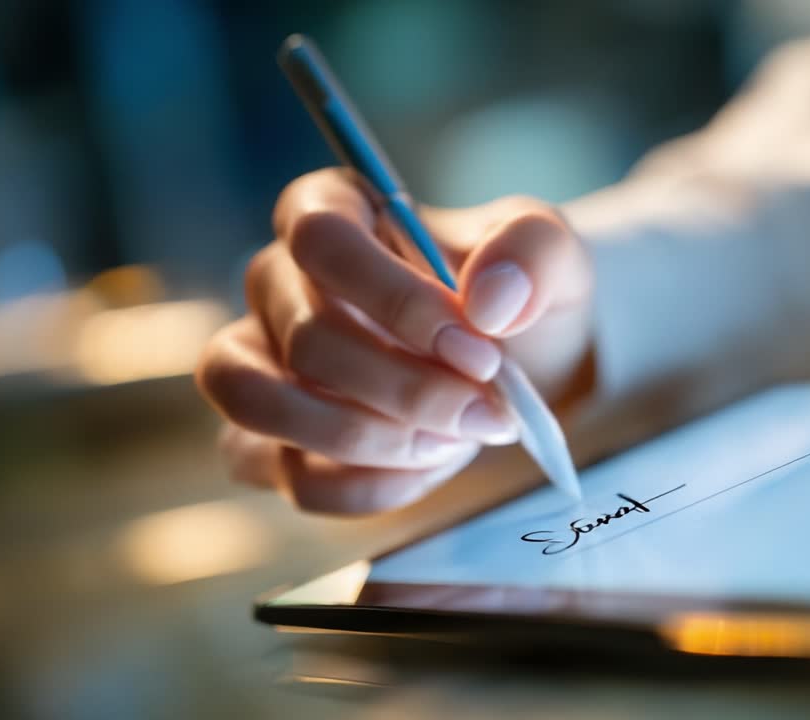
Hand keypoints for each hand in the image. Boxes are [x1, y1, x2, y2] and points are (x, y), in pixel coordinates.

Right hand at [196, 169, 594, 513]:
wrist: (516, 369)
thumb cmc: (514, 299)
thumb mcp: (550, 257)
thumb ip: (533, 253)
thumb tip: (489, 301)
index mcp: (333, 210)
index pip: (323, 241)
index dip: (398, 303)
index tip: (479, 352)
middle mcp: (278, 282)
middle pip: (305, 339)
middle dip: (409, 391)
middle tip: (489, 413)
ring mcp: (260, 362)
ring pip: (262, 404)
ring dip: (368, 439)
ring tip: (452, 442)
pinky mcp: (268, 441)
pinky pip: (288, 475)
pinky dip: (368, 486)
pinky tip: (431, 467)